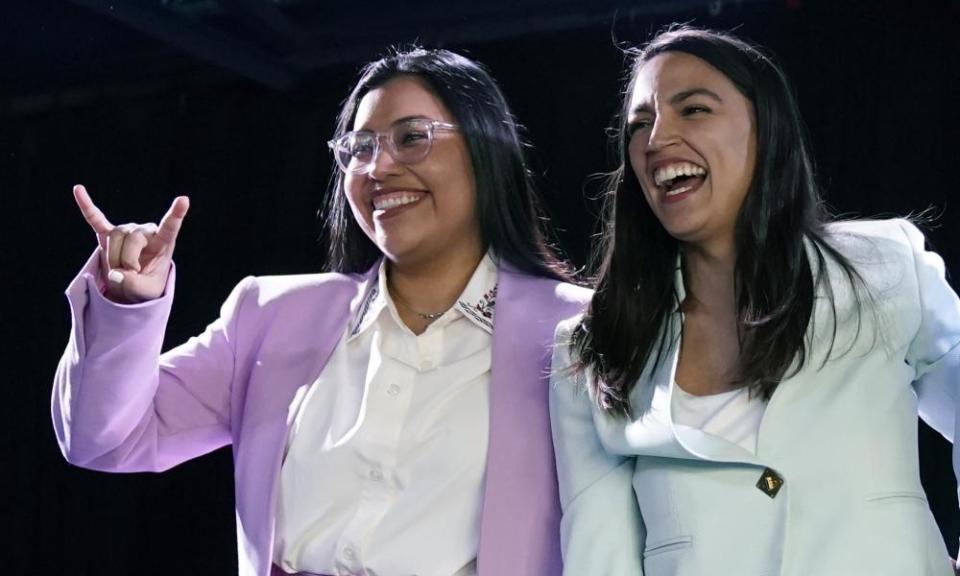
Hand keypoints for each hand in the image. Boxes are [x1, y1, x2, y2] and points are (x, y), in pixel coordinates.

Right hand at [73, 184, 189, 302]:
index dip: (176, 214)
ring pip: (114, 236)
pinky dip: (86, 206)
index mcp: (163, 243)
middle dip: (126, 260)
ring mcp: (127, 231)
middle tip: (130, 274)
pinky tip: (78, 190)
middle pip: (131, 237)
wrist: (131, 288)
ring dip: (113, 257)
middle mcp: (145, 232)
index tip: (184, 200)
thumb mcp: (147, 292)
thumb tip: (115, 274)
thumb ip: (135, 285)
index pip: (170, 227)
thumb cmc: (145, 287)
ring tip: (120, 270)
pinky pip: (95, 219)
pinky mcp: (107, 233)